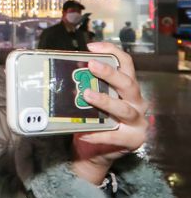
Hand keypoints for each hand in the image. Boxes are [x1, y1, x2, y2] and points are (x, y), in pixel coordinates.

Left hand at [70, 42, 148, 184]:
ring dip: (104, 101)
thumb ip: (85, 86)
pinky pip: (115, 135)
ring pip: (124, 108)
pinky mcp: (133, 139)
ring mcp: (138, 121)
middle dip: (109, 73)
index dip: (112, 51)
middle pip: (128, 83)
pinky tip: (84, 133)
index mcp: (128, 87)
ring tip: (86, 95)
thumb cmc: (95, 120)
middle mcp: (137, 101)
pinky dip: (98, 134)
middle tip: (91, 66)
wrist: (97, 151)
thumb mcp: (91, 100)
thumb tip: (58, 69)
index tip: (92, 46)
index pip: (126, 64)